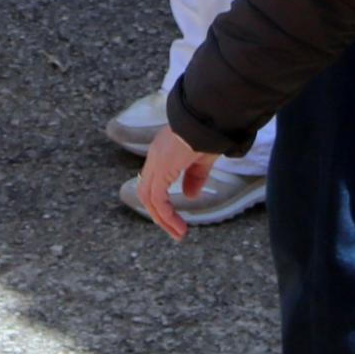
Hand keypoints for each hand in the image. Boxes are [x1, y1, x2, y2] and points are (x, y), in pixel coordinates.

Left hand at [136, 126, 221, 243]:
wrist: (208, 120)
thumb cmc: (207, 135)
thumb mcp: (202, 160)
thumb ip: (195, 177)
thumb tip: (189, 196)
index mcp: (162, 155)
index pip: (152, 183)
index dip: (161, 203)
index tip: (175, 220)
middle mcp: (155, 158)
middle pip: (146, 192)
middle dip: (159, 215)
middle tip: (176, 232)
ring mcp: (156, 162)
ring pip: (148, 197)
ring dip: (162, 218)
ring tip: (179, 233)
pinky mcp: (161, 167)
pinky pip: (157, 197)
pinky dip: (165, 213)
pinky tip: (178, 224)